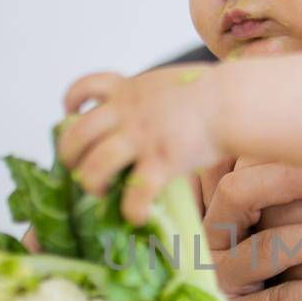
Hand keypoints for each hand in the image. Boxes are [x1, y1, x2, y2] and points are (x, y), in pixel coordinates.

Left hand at [59, 64, 222, 223]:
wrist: (232, 100)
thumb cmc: (212, 93)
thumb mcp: (170, 83)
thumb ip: (152, 96)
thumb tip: (154, 110)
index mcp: (129, 89)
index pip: (85, 87)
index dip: (71, 101)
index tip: (70, 113)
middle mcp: (128, 113)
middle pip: (77, 134)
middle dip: (69, 154)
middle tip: (77, 167)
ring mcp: (141, 137)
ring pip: (95, 166)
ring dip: (91, 183)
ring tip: (100, 192)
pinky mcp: (161, 161)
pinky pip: (136, 193)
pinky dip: (131, 210)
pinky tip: (136, 217)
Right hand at [197, 157, 301, 300]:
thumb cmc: (269, 281)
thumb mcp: (265, 236)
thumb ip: (276, 195)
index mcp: (213, 215)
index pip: (232, 168)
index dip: (274, 157)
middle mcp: (207, 245)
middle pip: (237, 195)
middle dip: (292, 181)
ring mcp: (219, 286)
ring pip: (266, 248)